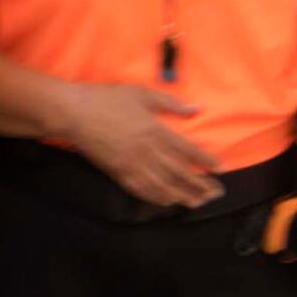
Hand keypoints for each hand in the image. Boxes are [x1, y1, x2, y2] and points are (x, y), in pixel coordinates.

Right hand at [63, 79, 223, 208]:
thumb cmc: (107, 99)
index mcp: (156, 130)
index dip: (206, 161)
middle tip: (217, 194)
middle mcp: (148, 151)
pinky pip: (143, 190)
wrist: (75, 113)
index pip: (188, 150)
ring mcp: (133, 165)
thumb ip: (170, 103)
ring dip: (184, 196)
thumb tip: (196, 108)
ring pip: (164, 186)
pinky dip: (158, 198)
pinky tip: (168, 201)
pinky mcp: (119, 173)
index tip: (221, 169)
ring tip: (199, 203)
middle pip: (180, 173)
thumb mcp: (141, 93)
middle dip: (201, 185)